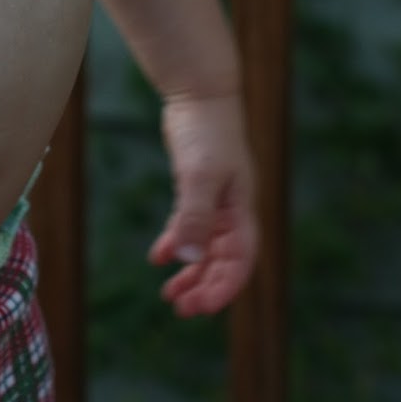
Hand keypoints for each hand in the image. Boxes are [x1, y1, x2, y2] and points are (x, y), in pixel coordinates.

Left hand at [148, 91, 257, 316]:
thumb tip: (189, 260)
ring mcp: (215, 199)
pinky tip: (159, 257)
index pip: (240, 263)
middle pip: (223, 261)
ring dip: (191, 272)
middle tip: (180, 309)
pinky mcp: (196, 187)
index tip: (200, 307)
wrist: (199, 92)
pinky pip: (189, 226)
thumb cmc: (206, 132)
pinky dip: (176, 243)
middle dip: (204, 287)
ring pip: (206, 248)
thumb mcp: (199, 176)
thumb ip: (194, 217)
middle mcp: (232, 210)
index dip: (223, 288)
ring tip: (169, 294)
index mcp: (241, 211)